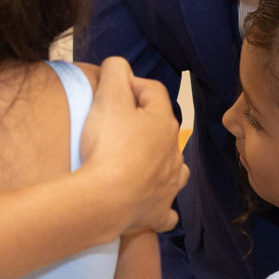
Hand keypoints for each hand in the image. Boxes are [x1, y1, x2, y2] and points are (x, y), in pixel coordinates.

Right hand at [81, 57, 187, 235]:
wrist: (104, 201)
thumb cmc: (108, 147)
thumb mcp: (108, 97)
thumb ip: (115, 72)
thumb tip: (119, 66)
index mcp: (164, 123)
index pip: (153, 90)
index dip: (130, 85)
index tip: (107, 92)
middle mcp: (173, 154)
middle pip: (161, 129)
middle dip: (140, 124)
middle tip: (110, 126)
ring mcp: (168, 185)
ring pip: (173, 168)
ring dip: (158, 163)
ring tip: (136, 163)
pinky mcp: (158, 213)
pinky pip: (166, 210)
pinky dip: (159, 205)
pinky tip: (150, 204)